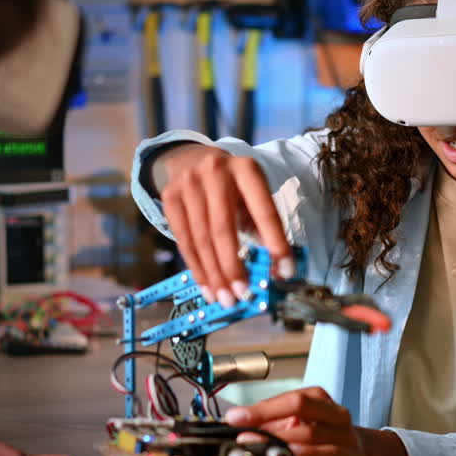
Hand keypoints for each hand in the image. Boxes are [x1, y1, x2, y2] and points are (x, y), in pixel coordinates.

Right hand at [154, 145, 293, 307]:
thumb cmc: (229, 184)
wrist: (188, 158)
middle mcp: (216, 172)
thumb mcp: (250, 193)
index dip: (276, 243)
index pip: (264, 211)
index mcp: (246, 170)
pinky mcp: (170, 198)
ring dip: (214, 274)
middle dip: (233, 267)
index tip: (285, 272)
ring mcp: (189, 184)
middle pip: (224, 229)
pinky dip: (197, 267)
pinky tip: (207, 285)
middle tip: (243, 295)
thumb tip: (273, 268)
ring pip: (201, 239)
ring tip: (225, 298)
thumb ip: (261, 224)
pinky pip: (183, 241)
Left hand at [225, 386, 409, 455]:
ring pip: (314, 435)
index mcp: (320, 399)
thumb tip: (240, 424)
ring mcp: (345, 437)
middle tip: (247, 434)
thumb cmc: (325, 434)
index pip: (289, 398)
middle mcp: (334, 414)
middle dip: (269, 421)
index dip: (261, 408)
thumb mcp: (300, 422)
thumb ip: (272, 423)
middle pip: (302, 408)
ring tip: (265, 447)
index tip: (236, 417)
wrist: (362, 452)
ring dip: (284, 442)